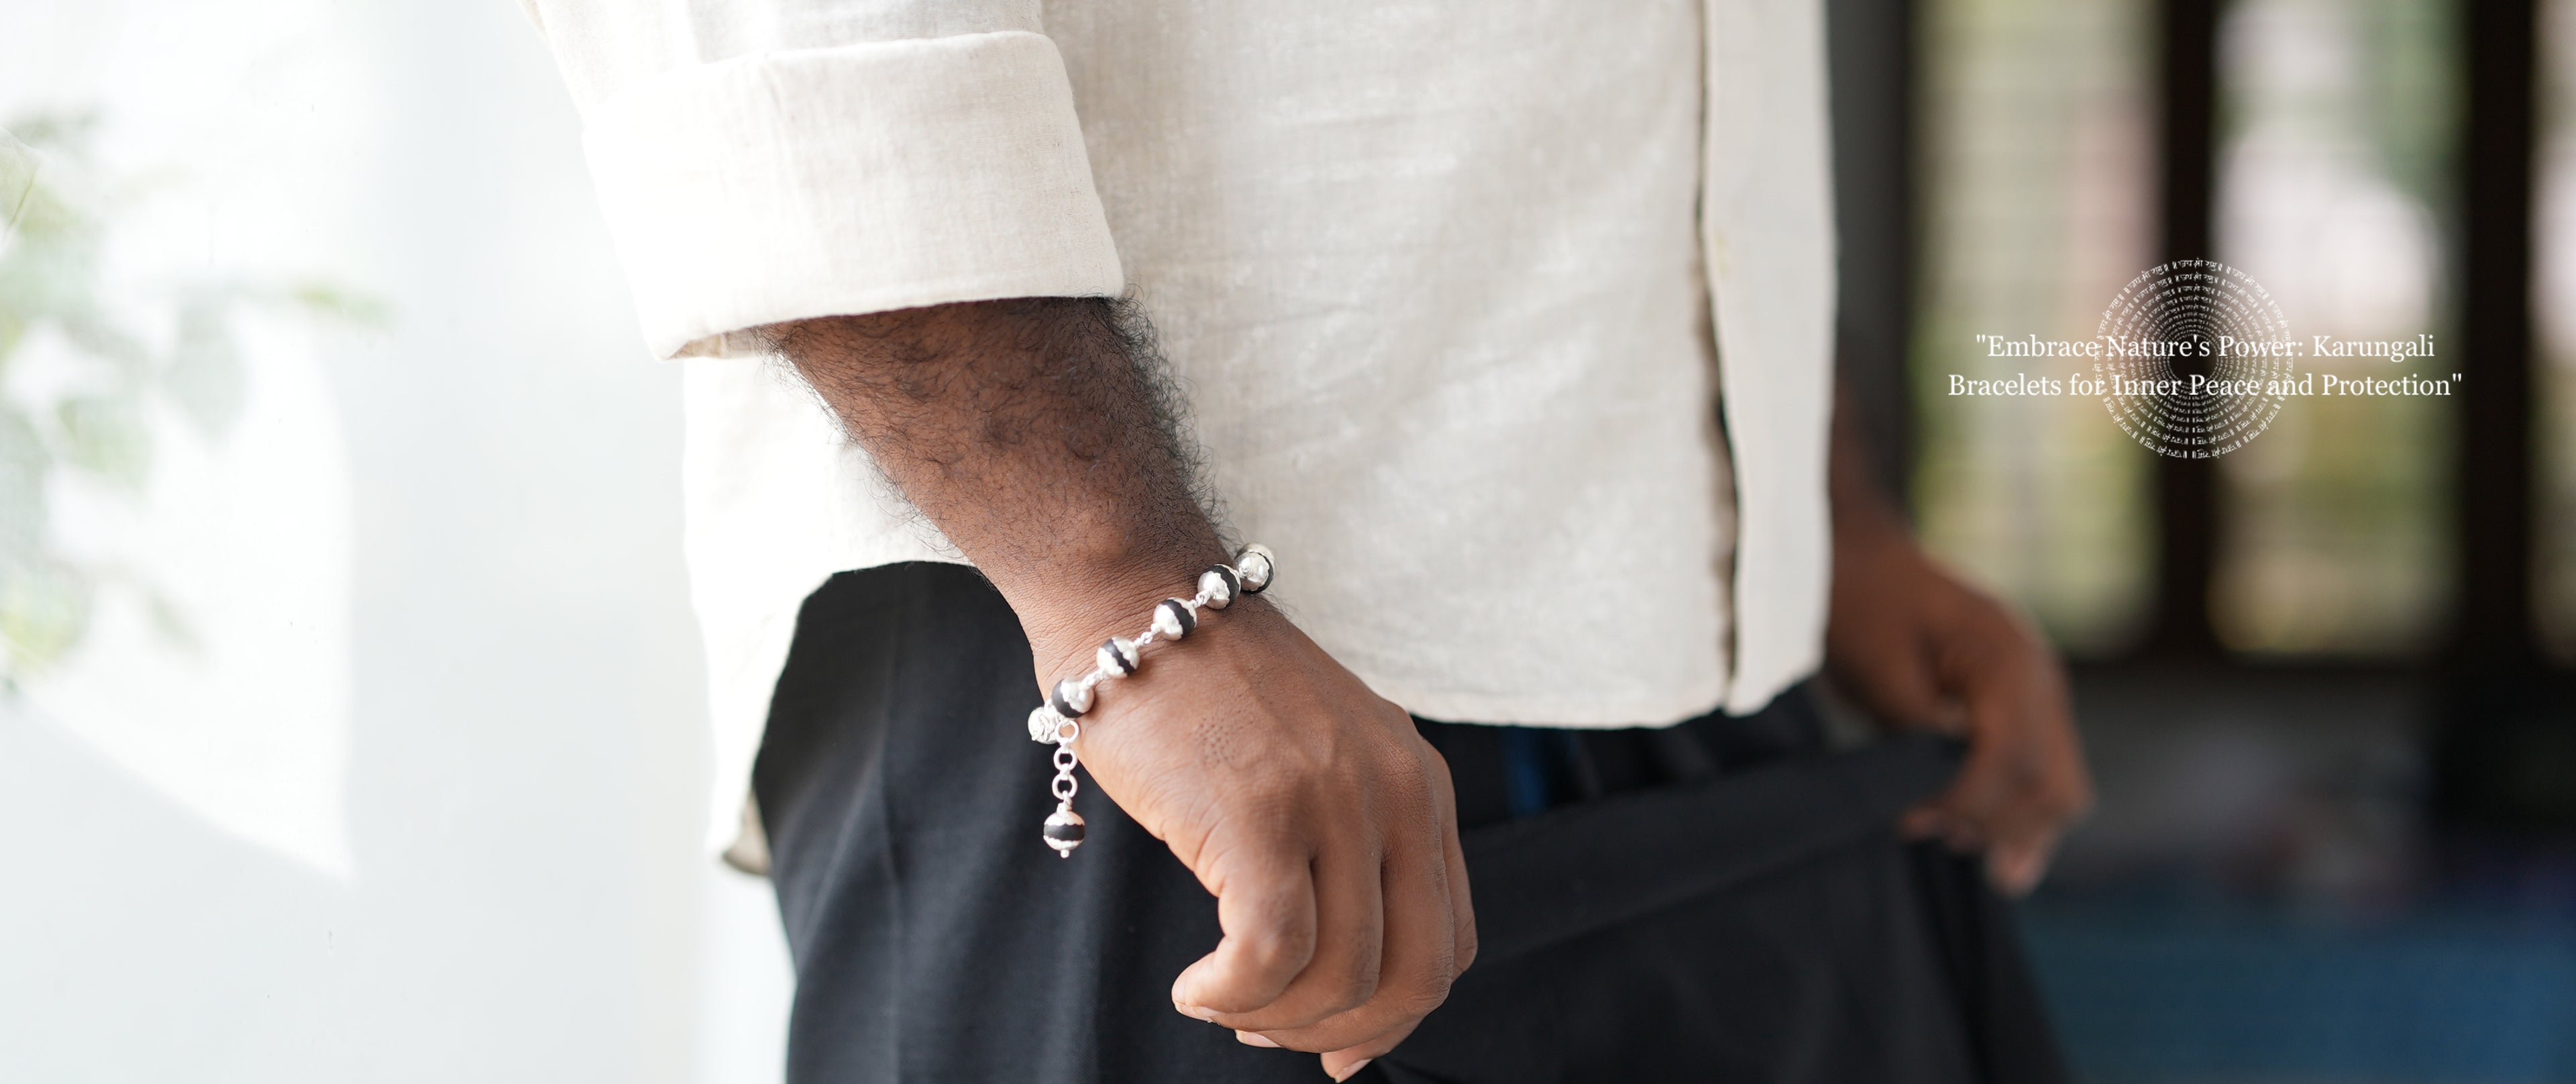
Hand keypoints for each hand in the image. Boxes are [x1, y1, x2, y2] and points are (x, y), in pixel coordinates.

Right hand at [1030, 595, 1475, 1080]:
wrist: (1135, 599)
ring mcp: (1332, 801)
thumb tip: (1344, 994)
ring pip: (1340, 977)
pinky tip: (1195, 986)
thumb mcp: (1320, 759)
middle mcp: (1396, 792)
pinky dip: (1231, 995)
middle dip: (1342, 1032)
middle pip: (1413, 976)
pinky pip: (1270, 955)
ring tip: (1218, 999)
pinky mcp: (1259, 814)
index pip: (1450, 943)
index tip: (1330, 1040)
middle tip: (1266, 1031)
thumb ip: (1351, 851)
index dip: (1393, 1015)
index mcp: (1422, 784)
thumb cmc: (1207, 691)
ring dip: (1271, 1018)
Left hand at [1823, 526, 2092, 894]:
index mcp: (2009, 656)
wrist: (1865, 564)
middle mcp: (2041, 676)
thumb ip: (1919, 729)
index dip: (1969, 801)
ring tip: (1953, 839)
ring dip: (2015, 829)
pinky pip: (2048, 776)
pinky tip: (1999, 856)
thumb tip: (1942, 791)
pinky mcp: (2027, 710)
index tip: (1914, 818)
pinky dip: (2025, 817)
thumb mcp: (1879, 668)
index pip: (2015, 756)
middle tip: (1927, 829)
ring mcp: (2042, 694)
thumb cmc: (1864, 607)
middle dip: (1993, 823)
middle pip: (2051, 783)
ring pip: (2062, 789)